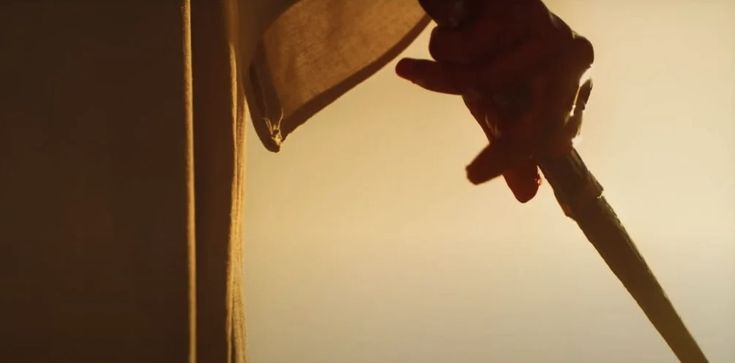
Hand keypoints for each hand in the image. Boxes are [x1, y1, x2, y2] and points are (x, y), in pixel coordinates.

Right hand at [396, 0, 592, 201]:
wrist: (482, 1)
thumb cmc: (498, 56)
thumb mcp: (505, 106)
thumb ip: (515, 147)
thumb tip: (527, 196)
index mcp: (574, 79)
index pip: (552, 129)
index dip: (514, 158)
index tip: (474, 176)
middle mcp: (568, 53)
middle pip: (527, 115)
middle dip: (502, 150)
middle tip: (472, 174)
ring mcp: (543, 26)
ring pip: (479, 78)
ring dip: (443, 77)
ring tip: (432, 67)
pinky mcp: (511, 4)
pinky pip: (460, 47)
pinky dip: (440, 49)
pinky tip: (452, 32)